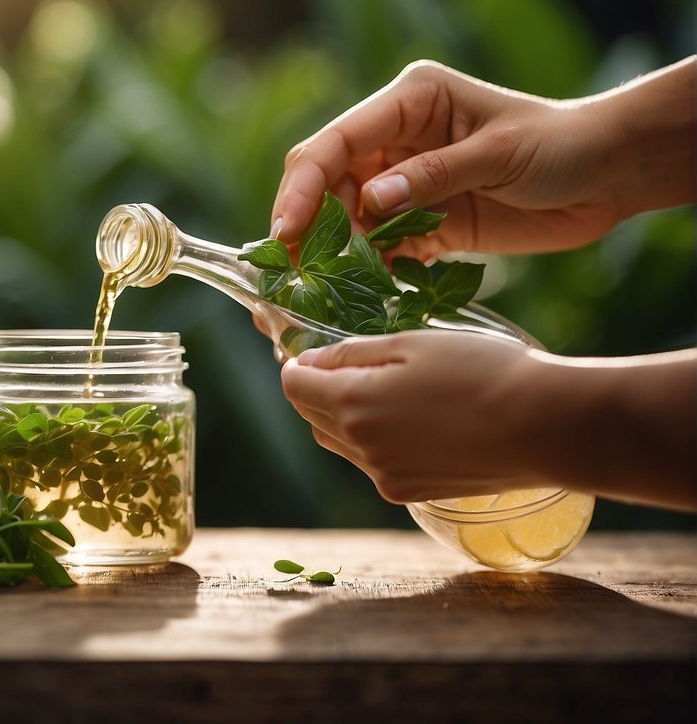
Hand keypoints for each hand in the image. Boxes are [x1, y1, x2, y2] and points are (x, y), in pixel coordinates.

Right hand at [271, 57, 695, 258]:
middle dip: (308, 225)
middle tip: (292, 271)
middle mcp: (396, 138)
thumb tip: (370, 200)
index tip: (285, 233)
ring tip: (323, 289)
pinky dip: (370, 270)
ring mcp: (406, 181)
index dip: (303, 186)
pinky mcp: (422, 221)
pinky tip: (364, 293)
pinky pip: (380, 247)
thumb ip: (433, 176)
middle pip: (327, 181)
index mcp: (408, 101)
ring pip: (347, 218)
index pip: (335, 141)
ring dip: (336, 253)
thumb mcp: (499, 154)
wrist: (610, 175)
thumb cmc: (562, 145)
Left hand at [282, 331, 696, 510]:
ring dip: (344, 419)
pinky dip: (374, 443)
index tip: (316, 351)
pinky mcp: (408, 494)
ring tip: (384, 392)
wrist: (544, 425)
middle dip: (317, 391)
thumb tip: (310, 361)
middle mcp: (360, 447)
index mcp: (352, 404)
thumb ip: (351, 354)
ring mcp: (384, 475)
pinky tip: (411, 422)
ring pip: (340, 444)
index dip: (299, 364)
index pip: (294, 385)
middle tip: (347, 366)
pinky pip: (372, 465)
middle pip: (311, 417)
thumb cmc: (481, 371)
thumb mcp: (411, 343)